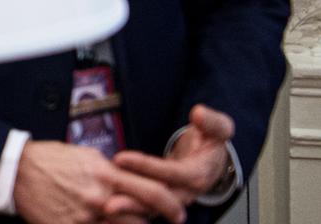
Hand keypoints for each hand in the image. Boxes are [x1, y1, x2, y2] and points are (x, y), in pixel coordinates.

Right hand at [12, 140, 184, 223]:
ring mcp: (85, 217)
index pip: (152, 192)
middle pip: (143, 219)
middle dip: (154, 223)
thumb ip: (110, 171)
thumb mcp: (85, 157)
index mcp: (105, 174)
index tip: (178, 213)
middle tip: (166, 222)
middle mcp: (99, 197)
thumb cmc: (50, 160)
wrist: (16, 171)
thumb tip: (130, 180)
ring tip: (125, 221)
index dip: (171, 205)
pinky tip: (100, 223)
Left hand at [112, 105, 236, 210]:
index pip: (171, 174)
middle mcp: (185, 192)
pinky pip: (143, 208)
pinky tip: (104, 204)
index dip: (146, 167)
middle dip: (131, 193)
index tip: (121, 157)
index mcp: (198, 175)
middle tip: (104, 185)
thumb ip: (213, 122)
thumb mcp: (219, 129)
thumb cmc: (211, 142)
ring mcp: (171, 200)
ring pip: (149, 208)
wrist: (211, 160)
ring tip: (101, 202)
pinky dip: (126, 208)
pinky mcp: (160, 202)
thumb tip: (199, 113)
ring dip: (125, 206)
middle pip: (157, 198)